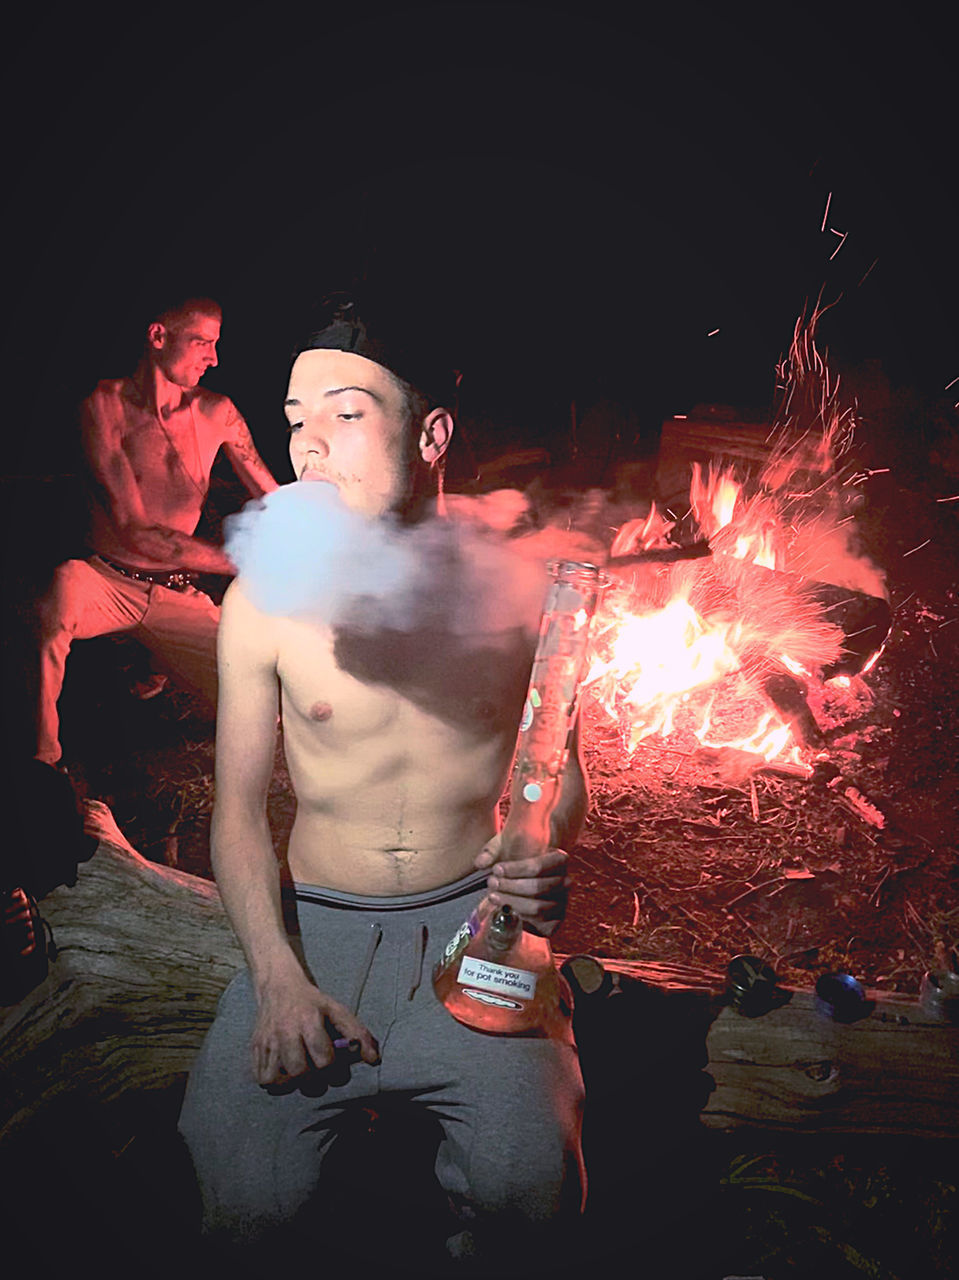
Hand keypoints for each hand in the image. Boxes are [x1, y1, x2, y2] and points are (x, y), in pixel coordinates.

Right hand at [251, 969, 379, 1085]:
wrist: (279, 986)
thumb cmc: (312, 1003)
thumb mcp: (338, 1011)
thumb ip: (358, 1034)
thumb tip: (374, 1059)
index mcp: (309, 1020)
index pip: (324, 1060)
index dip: (334, 1071)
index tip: (335, 1068)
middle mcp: (286, 1031)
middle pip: (299, 1073)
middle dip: (313, 1081)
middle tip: (317, 1076)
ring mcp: (267, 1041)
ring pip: (276, 1080)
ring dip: (291, 1084)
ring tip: (299, 1076)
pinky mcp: (255, 1047)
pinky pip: (260, 1078)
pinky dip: (273, 1082)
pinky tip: (284, 1073)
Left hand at [474, 834, 570, 936]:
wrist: (530, 882)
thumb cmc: (518, 862)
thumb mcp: (506, 849)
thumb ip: (492, 851)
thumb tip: (480, 862)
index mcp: (559, 859)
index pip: (538, 866)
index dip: (515, 869)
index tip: (496, 869)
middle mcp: (566, 881)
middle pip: (536, 887)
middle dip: (510, 887)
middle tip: (491, 884)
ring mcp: (563, 902)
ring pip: (537, 907)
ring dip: (512, 902)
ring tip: (493, 896)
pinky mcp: (556, 921)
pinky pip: (538, 923)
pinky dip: (521, 917)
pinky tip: (507, 909)